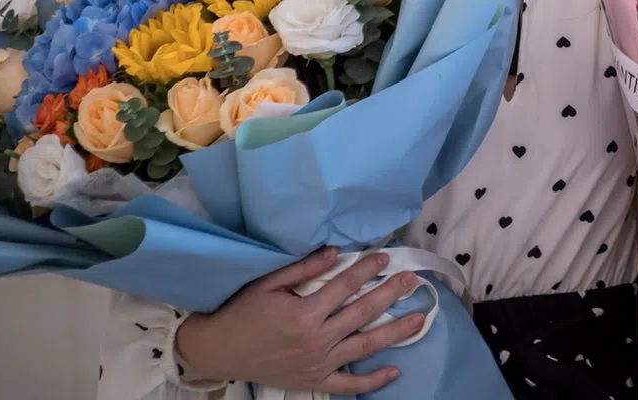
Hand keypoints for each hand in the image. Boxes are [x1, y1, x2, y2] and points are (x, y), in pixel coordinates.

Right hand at [173, 246, 425, 394]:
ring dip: (395, 332)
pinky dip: (372, 381)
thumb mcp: (268, 284)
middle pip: (363, 313)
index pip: (346, 286)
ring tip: (419, 318)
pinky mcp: (315, 381)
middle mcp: (316, 340)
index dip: (367, 269)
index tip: (385, 257)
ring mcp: (318, 363)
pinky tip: (394, 371)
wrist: (218, 351)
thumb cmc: (241, 312)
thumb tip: (336, 252)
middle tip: (412, 280)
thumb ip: (303, 269)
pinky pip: (349, 385)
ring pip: (365, 346)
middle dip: (391, 294)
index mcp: (305, 313)